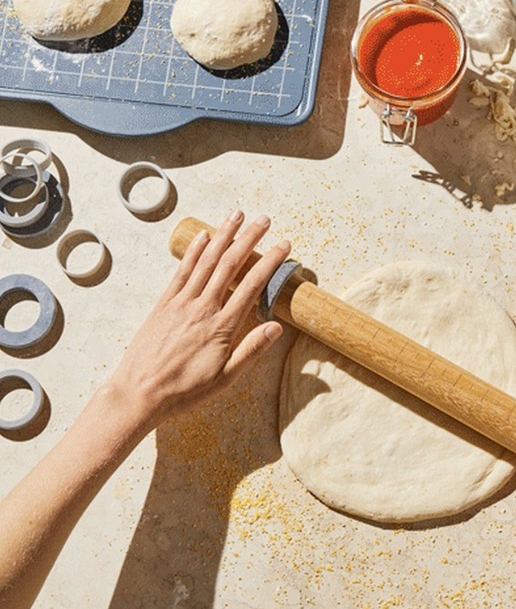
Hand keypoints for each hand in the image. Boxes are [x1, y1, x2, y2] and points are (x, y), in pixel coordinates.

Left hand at [108, 210, 289, 431]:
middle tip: (264, 220)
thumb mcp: (226, 378)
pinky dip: (193, 251)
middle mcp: (202, 308)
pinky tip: (204, 236)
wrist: (139, 393)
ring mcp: (181, 303)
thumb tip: (277, 328)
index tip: (284, 245)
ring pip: (206, 261)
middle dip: (249, 239)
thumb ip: (251, 351)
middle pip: (230, 264)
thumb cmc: (185, 391)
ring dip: (223, 235)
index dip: (270, 262)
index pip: (253, 285)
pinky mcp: (163, 304)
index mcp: (222, 326)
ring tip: (236, 215)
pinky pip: (181, 271)